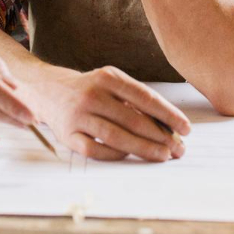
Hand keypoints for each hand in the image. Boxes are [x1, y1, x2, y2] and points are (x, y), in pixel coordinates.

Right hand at [28, 64, 190, 162]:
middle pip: (134, 120)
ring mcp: (79, 116)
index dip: (169, 115)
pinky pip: (96, 150)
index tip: (186, 128)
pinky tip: (131, 156)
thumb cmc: (89, 89)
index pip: (145, 97)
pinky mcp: (68, 135)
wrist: (47, 90)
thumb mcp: (110, 82)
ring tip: (162, 156)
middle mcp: (92, 95)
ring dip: (144, 148)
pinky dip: (116, 154)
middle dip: (161, 137)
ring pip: (117, 137)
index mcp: (107, 77)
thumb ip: (134, 99)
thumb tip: (168, 125)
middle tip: (178, 148)